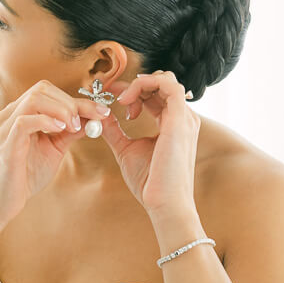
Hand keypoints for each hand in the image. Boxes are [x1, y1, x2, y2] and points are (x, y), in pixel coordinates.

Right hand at [0, 79, 110, 223]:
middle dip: (71, 102)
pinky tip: (60, 131)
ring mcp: (6, 127)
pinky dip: (46, 121)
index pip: (49, 92)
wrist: (2, 201)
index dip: (78, 99)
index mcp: (21, 112)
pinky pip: (24, 122)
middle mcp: (11, 114)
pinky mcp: (6, 144)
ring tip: (74, 126)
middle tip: (88, 121)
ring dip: (61, 110)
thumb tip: (93, 119)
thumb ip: (70, 132)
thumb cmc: (25, 174)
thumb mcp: (54, 148)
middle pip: (43, 89)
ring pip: (34, 99)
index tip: (102, 112)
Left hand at [98, 70, 199, 215]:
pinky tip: (128, 100)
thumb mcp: (126, 149)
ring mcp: (184, 118)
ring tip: (122, 100)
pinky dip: (146, 84)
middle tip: (115, 97)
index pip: (158, 93)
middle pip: (162, 83)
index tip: (112, 95)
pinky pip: (169, 86)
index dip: (134, 89)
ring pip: (166, 79)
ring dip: (140, 83)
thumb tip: (99, 116)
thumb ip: (114, 130)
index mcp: (174, 123)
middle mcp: (182, 118)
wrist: (164, 202)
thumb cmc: (150, 182)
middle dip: (136, 84)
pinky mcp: (180, 120)